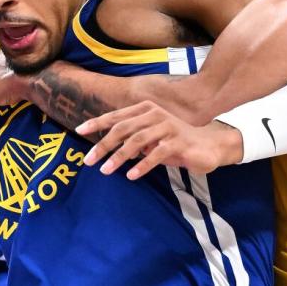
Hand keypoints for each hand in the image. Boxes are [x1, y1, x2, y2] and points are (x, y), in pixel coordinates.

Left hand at [76, 102, 242, 178]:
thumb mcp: (150, 138)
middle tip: (88, 160)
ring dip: (119, 157)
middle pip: (123, 129)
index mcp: (146, 110)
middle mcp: (155, 115)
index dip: (97, 123)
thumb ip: (131, 138)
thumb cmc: (174, 143)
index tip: (79, 131)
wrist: (208, 147)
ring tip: (105, 171)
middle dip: (103, 145)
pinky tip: (131, 175)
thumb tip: (104, 145)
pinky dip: (142, 165)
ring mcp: (168, 127)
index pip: (117, 116)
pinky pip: (156, 154)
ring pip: (137, 141)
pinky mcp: (178, 143)